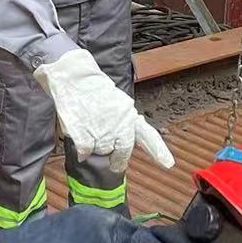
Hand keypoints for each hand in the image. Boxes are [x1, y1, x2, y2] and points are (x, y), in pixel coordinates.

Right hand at [34, 47, 174, 174]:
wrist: (73, 77)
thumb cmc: (93, 90)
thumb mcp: (116, 103)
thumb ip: (122, 122)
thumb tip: (119, 142)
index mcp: (128, 113)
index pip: (147, 134)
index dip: (158, 150)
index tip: (168, 163)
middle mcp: (120, 122)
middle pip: (123, 150)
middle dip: (119, 160)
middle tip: (115, 165)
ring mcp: (103, 129)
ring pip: (102, 150)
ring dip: (96, 145)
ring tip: (89, 128)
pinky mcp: (85, 134)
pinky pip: (86, 151)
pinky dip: (83, 150)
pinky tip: (80, 137)